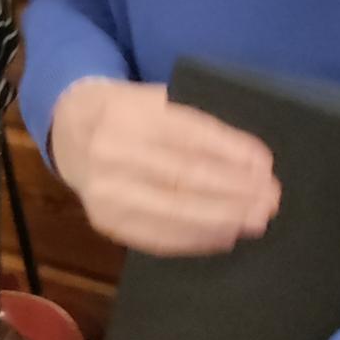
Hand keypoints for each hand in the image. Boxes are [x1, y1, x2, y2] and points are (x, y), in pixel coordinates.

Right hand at [52, 79, 278, 255]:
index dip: (230, 151)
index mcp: (127, 111)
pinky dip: (197, 238)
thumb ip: (194, 127)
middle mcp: (111, 150)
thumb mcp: (153, 101)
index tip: (265, 165)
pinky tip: (225, 235)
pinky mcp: (105, 221)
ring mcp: (105, 190)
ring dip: (223, 218)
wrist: (68, 130)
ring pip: (174, 211)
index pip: (187, 135)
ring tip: (256, 220)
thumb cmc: (126, 114)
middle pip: (184, 176)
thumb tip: (252, 164)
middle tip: (270, 200)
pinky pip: (158, 236)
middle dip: (234, 191)